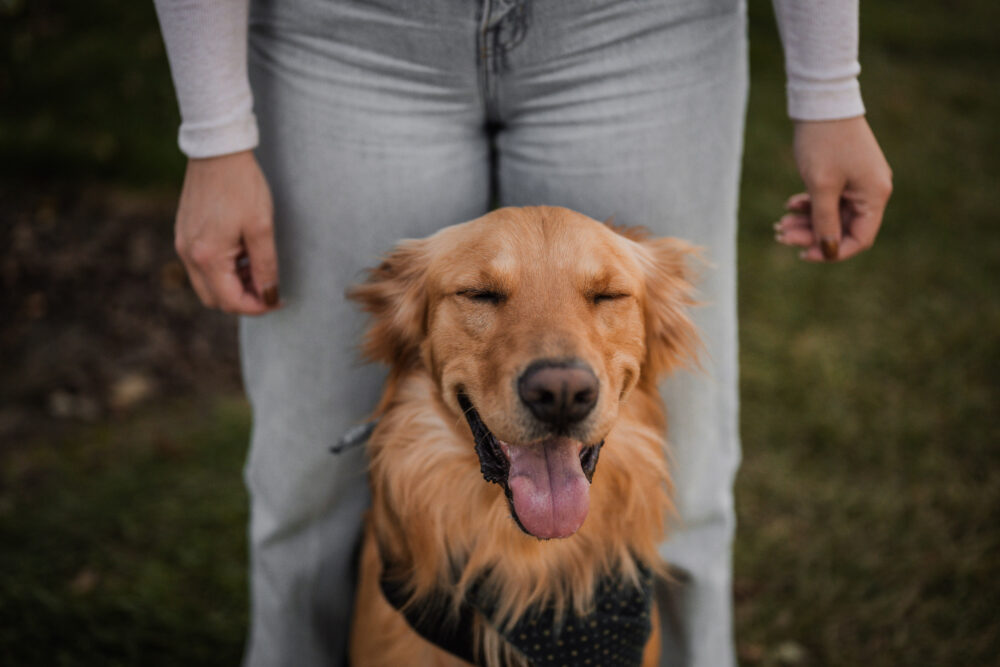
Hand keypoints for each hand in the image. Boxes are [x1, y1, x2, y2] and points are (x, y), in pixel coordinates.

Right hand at [174, 150, 280, 313]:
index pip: (231, 302)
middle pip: (215, 299)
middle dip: (244, 299)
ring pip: (207, 284)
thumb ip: (265, 266)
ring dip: (233, 285)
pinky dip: (223, 270)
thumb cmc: (242, 186)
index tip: (278, 300)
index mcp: (207, 256)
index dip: (258, 307)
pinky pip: (201, 265)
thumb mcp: (261, 228)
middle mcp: (188, 254)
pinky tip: (242, 254)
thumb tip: (269, 294)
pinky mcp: (184, 233)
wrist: (217, 151)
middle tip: (269, 287)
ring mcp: (183, 243)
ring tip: (258, 267)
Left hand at [775, 116, 892, 261]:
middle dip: (812, 235)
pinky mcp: (846, 172)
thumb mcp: (820, 186)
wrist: (822, 102)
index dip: (832, 251)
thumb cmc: (823, 143)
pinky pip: (830, 199)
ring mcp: (859, 181)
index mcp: (875, 195)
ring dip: (807, 222)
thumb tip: (828, 250)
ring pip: (833, 214)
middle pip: (843, 227)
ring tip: (779, 223)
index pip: (859, 238)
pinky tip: (790, 204)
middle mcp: (872, 190)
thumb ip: (824, 221)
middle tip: (780, 234)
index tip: (803, 254)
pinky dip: (810, 205)